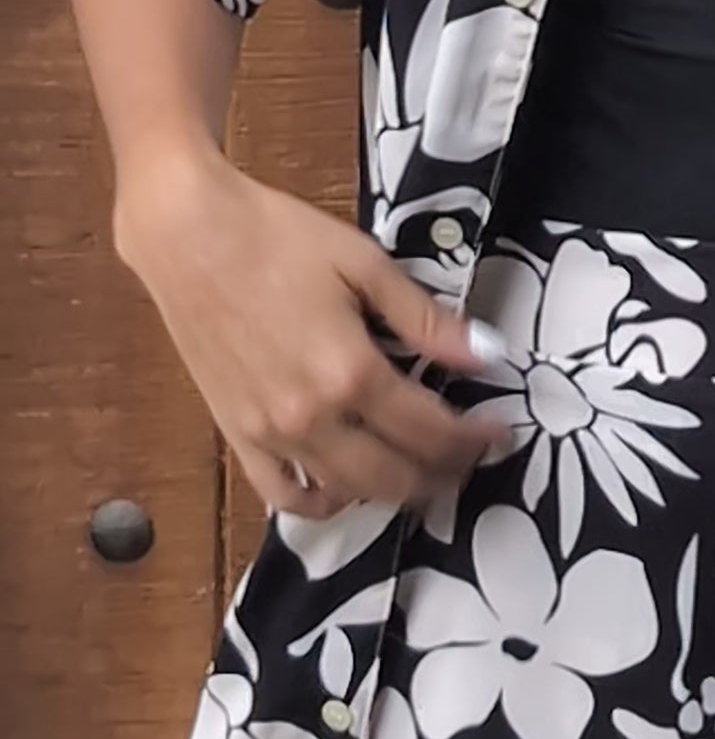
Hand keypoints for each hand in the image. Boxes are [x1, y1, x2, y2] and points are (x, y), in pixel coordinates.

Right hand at [115, 144, 507, 521]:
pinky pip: (282, 494)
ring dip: (391, 492)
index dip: (473, 440)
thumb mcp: (365, 264)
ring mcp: (270, 434)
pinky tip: (345, 486)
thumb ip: (425, 319)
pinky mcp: (237, 435)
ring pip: (345, 493)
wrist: (190, 236)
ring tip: (422, 473)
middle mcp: (312, 417)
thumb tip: (486, 355)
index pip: (429, 430)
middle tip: (469, 460)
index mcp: (351, 371)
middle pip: (393, 477)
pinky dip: (320, 502)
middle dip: (442, 476)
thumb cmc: (279, 238)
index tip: (501, 433)